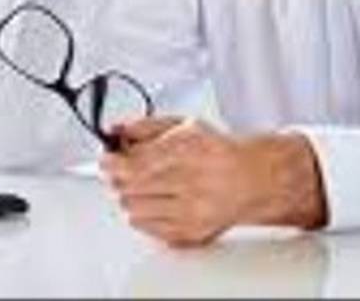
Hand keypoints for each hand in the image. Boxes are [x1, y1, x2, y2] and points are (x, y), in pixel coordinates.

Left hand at [100, 117, 327, 247]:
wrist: (254, 179)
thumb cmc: (218, 151)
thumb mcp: (183, 125)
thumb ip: (145, 126)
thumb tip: (115, 131)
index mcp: (189, 150)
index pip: (135, 164)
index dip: (112, 163)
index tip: (106, 159)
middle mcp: (193, 182)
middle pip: (130, 188)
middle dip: (120, 178)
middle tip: (124, 170)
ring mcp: (192, 212)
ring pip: (134, 210)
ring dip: (132, 196)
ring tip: (148, 185)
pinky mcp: (191, 233)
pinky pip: (147, 228)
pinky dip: (145, 214)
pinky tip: (161, 201)